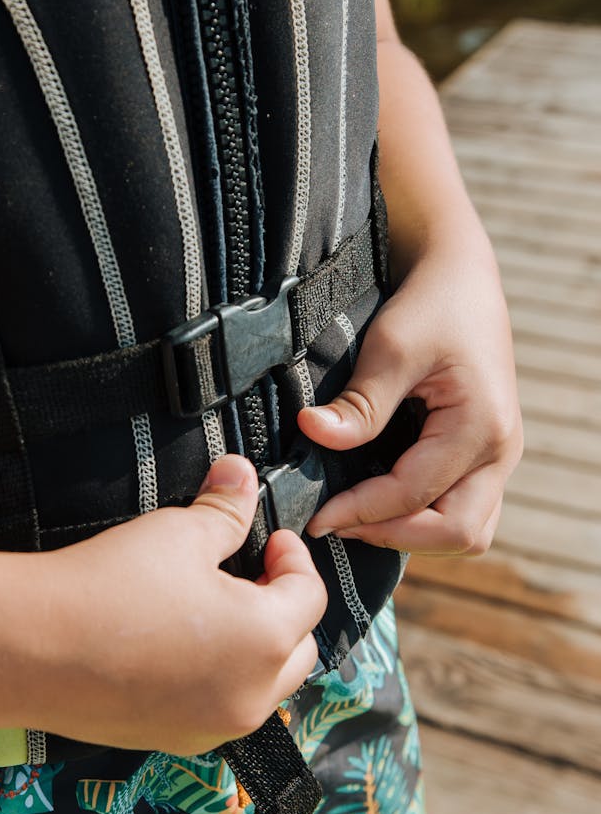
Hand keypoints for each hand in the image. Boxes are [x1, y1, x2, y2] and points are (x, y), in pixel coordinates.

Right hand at [33, 455, 326, 754]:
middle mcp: (251, 697)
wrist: (30, 647)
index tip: (269, 538)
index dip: (294, 559)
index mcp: (265, 641)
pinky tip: (180, 648)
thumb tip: (243, 474)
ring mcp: (211, 728)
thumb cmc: (111, 585)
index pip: (310, 596)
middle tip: (249, 574)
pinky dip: (218, 679)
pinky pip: (218, 709)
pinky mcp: (172, 741)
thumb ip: (225, 509)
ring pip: (262, 687)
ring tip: (216, 611)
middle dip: (283, 609)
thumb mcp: (179, 533)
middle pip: (298, 650)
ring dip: (255, 649)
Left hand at [299, 244, 522, 555]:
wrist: (460, 277)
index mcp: (481, 426)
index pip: (415, 495)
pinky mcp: (486, 455)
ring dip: (414, 535)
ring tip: (358, 520)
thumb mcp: (390, 346)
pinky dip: (426, 520)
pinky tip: (380, 504)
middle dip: (394, 536)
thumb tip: (312, 433)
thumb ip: (359, 402)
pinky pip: (465, 510)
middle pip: (459, 534)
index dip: (361, 512)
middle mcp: (501, 451)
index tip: (316, 518)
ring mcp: (499, 456)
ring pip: (468, 532)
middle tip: (337, 524)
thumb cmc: (430, 305)